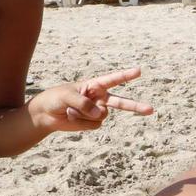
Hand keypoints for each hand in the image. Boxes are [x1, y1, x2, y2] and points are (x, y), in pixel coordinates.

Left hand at [28, 67, 153, 132]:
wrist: (45, 115)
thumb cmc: (55, 99)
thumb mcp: (67, 97)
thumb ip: (84, 104)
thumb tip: (101, 115)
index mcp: (93, 85)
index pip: (113, 79)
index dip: (126, 76)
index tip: (139, 71)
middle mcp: (99, 98)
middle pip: (121, 102)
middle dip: (136, 106)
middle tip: (151, 110)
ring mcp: (97, 111)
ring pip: (102, 115)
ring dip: (85, 115)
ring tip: (71, 111)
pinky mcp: (92, 123)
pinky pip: (95, 124)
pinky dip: (83, 123)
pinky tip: (72, 118)